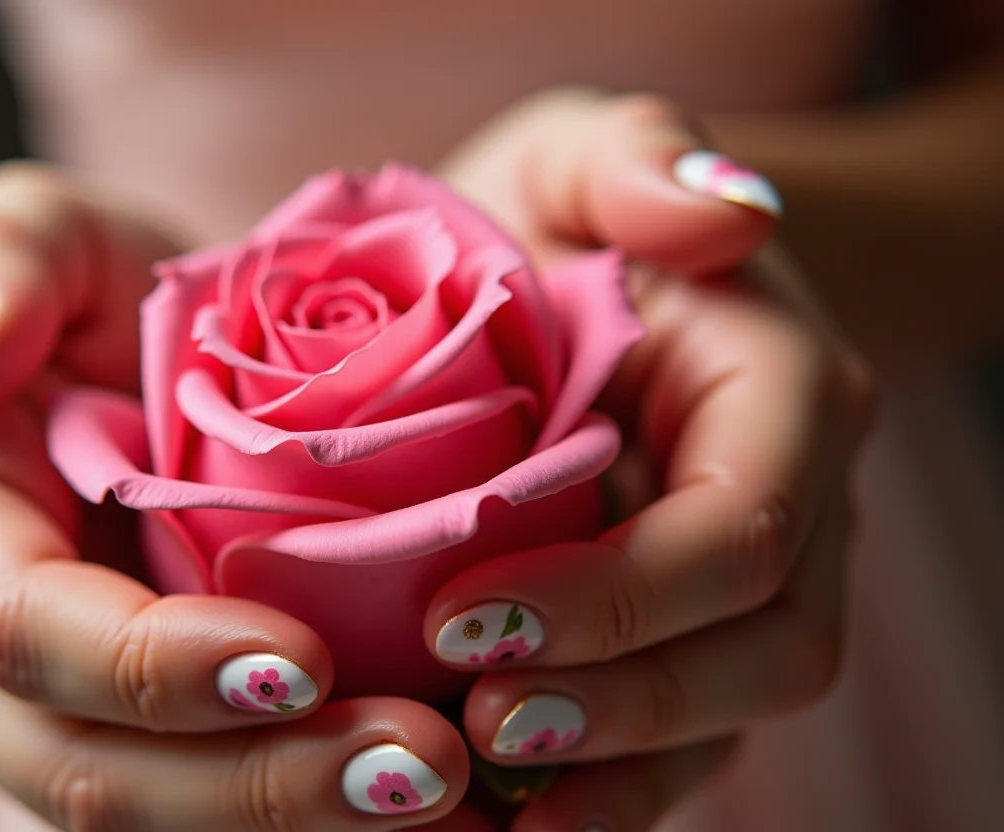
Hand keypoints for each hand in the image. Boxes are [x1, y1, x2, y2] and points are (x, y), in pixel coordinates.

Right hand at [0, 164, 473, 830]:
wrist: (85, 371)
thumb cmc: (73, 298)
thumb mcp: (38, 233)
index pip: (30, 629)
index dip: (158, 664)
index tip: (306, 659)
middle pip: (95, 767)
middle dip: (261, 784)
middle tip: (423, 766)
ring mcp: (44, 715)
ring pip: (157, 814)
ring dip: (301, 823)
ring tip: (451, 804)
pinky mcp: (126, 733)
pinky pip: (205, 804)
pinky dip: (308, 820)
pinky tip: (432, 811)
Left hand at [432, 89, 875, 830]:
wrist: (556, 281)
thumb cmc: (562, 218)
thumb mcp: (583, 153)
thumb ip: (645, 158)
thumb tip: (733, 209)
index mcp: (778, 398)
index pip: (743, 528)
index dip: (624, 595)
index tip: (469, 615)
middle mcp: (786, 507)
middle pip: (758, 650)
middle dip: (627, 708)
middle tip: (478, 721)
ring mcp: (736, 585)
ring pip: (720, 716)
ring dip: (614, 776)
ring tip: (487, 811)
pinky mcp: (671, 630)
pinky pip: (664, 735)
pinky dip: (592, 786)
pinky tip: (499, 813)